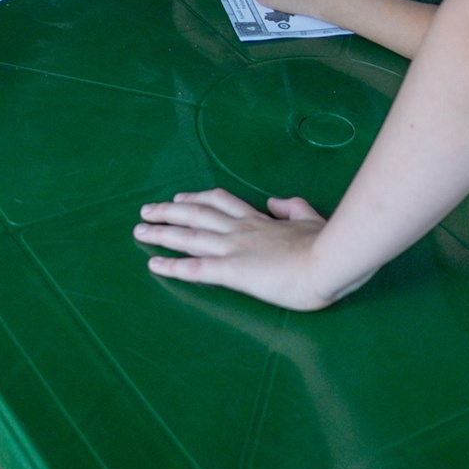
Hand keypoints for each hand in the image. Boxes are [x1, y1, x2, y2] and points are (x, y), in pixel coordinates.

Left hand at [134, 188, 335, 308]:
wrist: (329, 260)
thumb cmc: (327, 245)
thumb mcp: (312, 219)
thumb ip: (293, 209)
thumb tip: (276, 202)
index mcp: (260, 220)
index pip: (222, 203)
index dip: (198, 198)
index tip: (181, 197)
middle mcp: (241, 230)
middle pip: (197, 214)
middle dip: (169, 211)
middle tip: (147, 210)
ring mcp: (234, 248)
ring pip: (189, 236)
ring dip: (161, 233)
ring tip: (139, 230)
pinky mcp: (234, 271)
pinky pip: (196, 268)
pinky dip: (172, 265)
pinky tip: (154, 264)